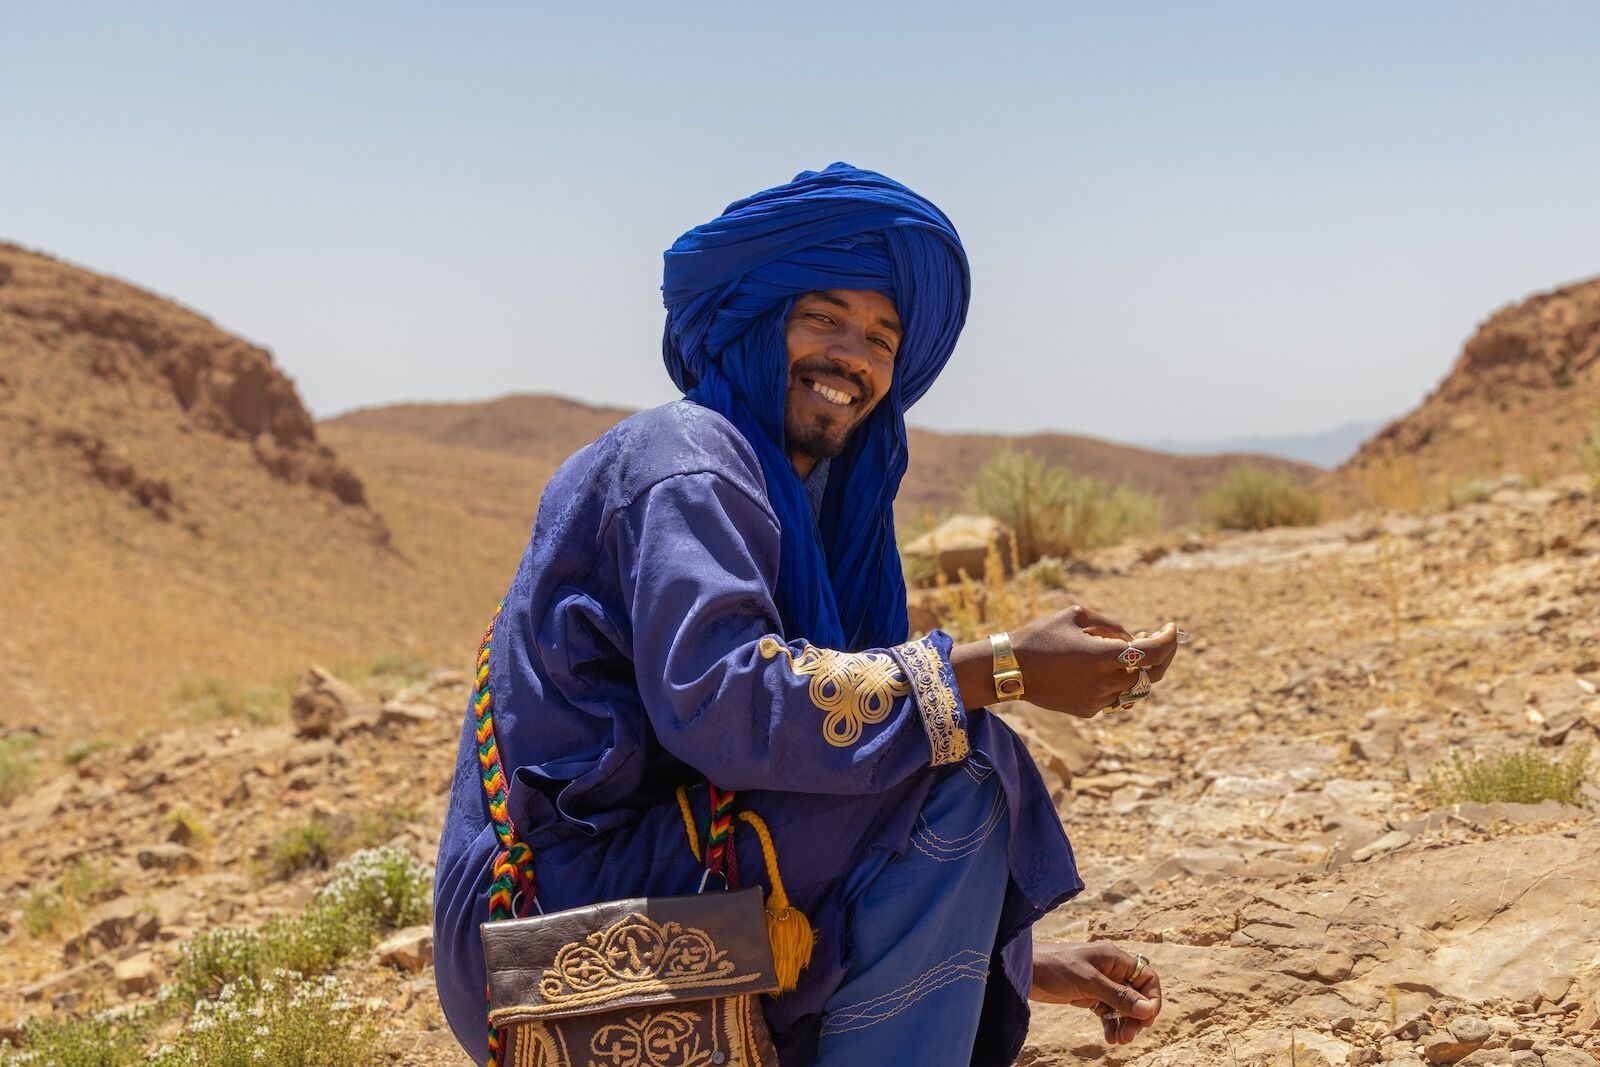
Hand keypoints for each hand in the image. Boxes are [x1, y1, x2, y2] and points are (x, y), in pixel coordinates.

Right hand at [1009, 605, 1180, 716]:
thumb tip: (1133, 639)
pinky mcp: (1087, 711)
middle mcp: (1103, 682)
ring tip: (1131, 647)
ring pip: (1136, 687)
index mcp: (1102, 656)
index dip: (1168, 640)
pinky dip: (1121, 680)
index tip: (1171, 627)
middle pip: (1152, 673)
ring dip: (1141, 668)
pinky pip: (1116, 696)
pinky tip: (1111, 665)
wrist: (1008, 669)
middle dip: (1163, 654)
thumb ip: (1111, 626)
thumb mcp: (1076, 616)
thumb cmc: (1040, 635)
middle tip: (1161, 637)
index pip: (1153, 652)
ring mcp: (1097, 700)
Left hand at [1031, 939, 1161, 1044]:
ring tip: (1119, 1040)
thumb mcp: (1089, 983)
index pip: (1146, 977)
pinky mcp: (1088, 995)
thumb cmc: (1056, 968)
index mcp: (1115, 958)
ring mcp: (1100, 983)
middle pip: (1136, 994)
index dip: (1152, 998)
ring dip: (1125, 1023)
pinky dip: (1111, 1024)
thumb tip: (1148, 1009)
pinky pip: (1108, 1011)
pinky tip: (1109, 1038)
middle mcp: (1111, 969)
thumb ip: (1119, 996)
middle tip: (1129, 1035)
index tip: (1147, 1019)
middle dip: (1136, 1016)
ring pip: (1123, 1006)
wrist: (1024, 970)